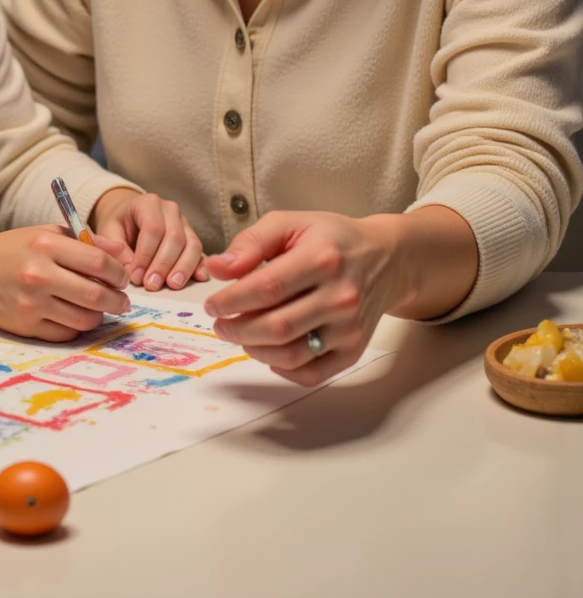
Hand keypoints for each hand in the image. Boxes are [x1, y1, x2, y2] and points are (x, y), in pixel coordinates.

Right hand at [0, 226, 131, 341]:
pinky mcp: (26, 326)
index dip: (118, 273)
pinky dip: (77, 327)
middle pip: (96, 295)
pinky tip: (77, 317)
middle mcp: (39, 275)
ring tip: (100, 308)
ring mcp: (31, 304)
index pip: (98, 263)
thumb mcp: (49, 233)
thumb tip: (122, 255)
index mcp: (47, 245)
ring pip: (84, 319)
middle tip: (122, 301)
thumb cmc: (17, 249)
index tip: (123, 278)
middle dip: (118, 301)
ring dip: (100, 316)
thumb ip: (87, 241)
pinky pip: (66, 333)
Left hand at [90, 188, 207, 290]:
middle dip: (163, 264)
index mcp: (148, 203)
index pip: (152, 228)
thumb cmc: (119, 225)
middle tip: (152, 285)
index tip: (136, 277)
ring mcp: (185, 223)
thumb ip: (116, 249)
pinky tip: (199, 278)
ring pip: (192, 244)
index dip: (145, 255)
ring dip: (183, 267)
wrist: (130, 217)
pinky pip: (200, 252)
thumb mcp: (109, 232)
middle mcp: (171, 210)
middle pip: (174, 237)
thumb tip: (129, 272)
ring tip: (172, 285)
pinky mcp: (192, 238)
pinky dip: (200, 265)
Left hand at [203, 210, 401, 384]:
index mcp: (323, 258)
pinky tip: (268, 353)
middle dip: (237, 329)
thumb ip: (252, 242)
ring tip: (240, 335)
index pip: (268, 287)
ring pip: (291, 354)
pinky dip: (283, 370)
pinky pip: (312, 374)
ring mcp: (350, 328)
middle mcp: (341, 296)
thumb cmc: (332, 238)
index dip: (232, 299)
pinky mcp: (355, 349)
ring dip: (254, 349)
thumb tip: (217, 268)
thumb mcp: (292, 223)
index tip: (212, 304)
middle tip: (220, 323)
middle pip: (277, 326)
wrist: (385, 258)